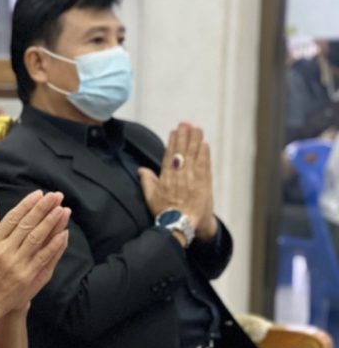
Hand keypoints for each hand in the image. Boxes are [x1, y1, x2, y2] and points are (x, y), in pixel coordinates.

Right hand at [0, 191, 70, 324]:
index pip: (13, 218)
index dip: (27, 204)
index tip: (39, 194)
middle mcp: (4, 251)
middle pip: (27, 225)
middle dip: (43, 208)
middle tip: (56, 196)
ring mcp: (18, 264)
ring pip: (38, 238)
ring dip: (52, 222)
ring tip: (63, 210)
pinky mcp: (28, 277)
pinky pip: (44, 257)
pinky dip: (55, 245)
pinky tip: (64, 233)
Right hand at [138, 122, 216, 239]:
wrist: (180, 224)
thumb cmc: (164, 212)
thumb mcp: (151, 197)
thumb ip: (147, 181)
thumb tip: (141, 169)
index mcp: (166, 177)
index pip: (170, 154)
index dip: (173, 141)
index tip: (175, 130)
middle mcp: (179, 174)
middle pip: (182, 150)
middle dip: (185, 135)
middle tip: (187, 122)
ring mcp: (192, 177)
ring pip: (194, 154)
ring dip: (196, 140)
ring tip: (198, 128)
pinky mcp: (203, 182)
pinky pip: (204, 164)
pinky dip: (205, 153)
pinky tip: (205, 144)